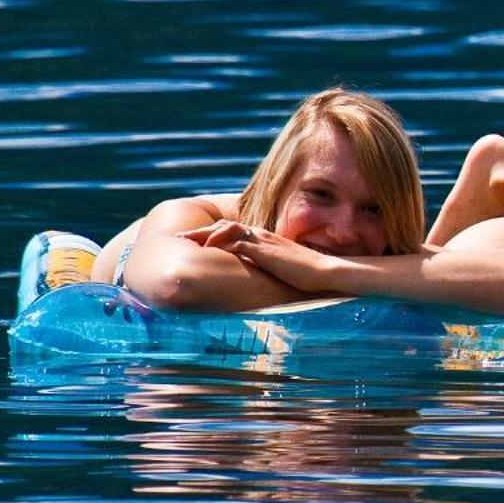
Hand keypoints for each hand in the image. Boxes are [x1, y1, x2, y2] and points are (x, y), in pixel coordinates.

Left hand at [181, 220, 344, 293]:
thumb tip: (253, 277)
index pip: (233, 229)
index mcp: (263, 238)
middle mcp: (260, 235)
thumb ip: (266, 267)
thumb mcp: (281, 267)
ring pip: (225, 228)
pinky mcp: (263, 250)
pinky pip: (236, 241)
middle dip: (200, 231)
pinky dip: (219, 242)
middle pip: (223, 225)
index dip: (212, 233)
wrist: (324, 271)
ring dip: (204, 233)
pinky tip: (207, 248)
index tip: (196, 241)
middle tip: (180, 237)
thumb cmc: (306, 274)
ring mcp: (261, 241)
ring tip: (186, 240)